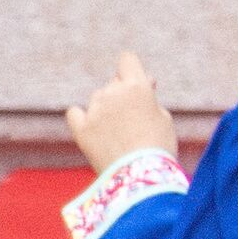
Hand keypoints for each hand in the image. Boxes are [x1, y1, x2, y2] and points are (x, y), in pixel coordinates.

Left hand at [66, 52, 178, 171]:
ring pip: (97, 99)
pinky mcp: (81, 129)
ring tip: (118, 133)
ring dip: (105, 108)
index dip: (131, 70)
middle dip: (121, 94)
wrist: (141, 178)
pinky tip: (91, 127)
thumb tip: (146, 81)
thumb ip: (150, 96)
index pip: (127, 60)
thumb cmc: (159, 147)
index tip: (135, 83)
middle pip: (113, 83)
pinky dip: (82, 117)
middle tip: (132, 118)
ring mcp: (95, 111)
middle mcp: (113, 93)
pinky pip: (75, 113)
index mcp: (137, 86)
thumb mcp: (163, 117)